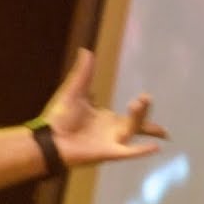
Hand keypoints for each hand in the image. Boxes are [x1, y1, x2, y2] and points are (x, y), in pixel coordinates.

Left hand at [41, 48, 168, 167]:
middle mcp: (112, 131)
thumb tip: (86, 50)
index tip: (148, 97)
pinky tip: (155, 147)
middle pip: (136, 123)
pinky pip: (127, 153)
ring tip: (137, 102)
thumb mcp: (75, 92)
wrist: (48, 138)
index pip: (132, 116)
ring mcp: (111, 142)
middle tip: (146, 97)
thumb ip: (83, 73)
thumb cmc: (60, 118)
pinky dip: (141, 151)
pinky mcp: (107, 153)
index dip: (143, 109)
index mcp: (107, 119)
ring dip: (138, 119)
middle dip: (144, 112)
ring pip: (131, 131)